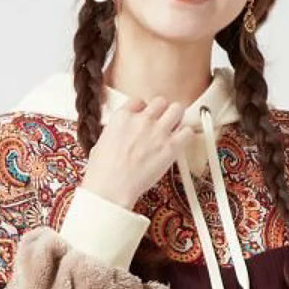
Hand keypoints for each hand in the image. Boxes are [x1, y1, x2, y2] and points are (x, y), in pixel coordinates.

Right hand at [82, 95, 196, 208]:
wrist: (112, 187)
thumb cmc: (103, 171)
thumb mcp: (101, 143)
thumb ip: (115, 132)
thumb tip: (119, 134)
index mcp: (122, 117)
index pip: (139, 101)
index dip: (144, 110)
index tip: (145, 119)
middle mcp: (141, 120)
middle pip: (161, 101)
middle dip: (162, 111)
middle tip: (162, 122)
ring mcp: (158, 131)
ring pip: (177, 109)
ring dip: (177, 118)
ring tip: (174, 128)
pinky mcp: (171, 146)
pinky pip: (188, 131)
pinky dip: (186, 135)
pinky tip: (180, 142)